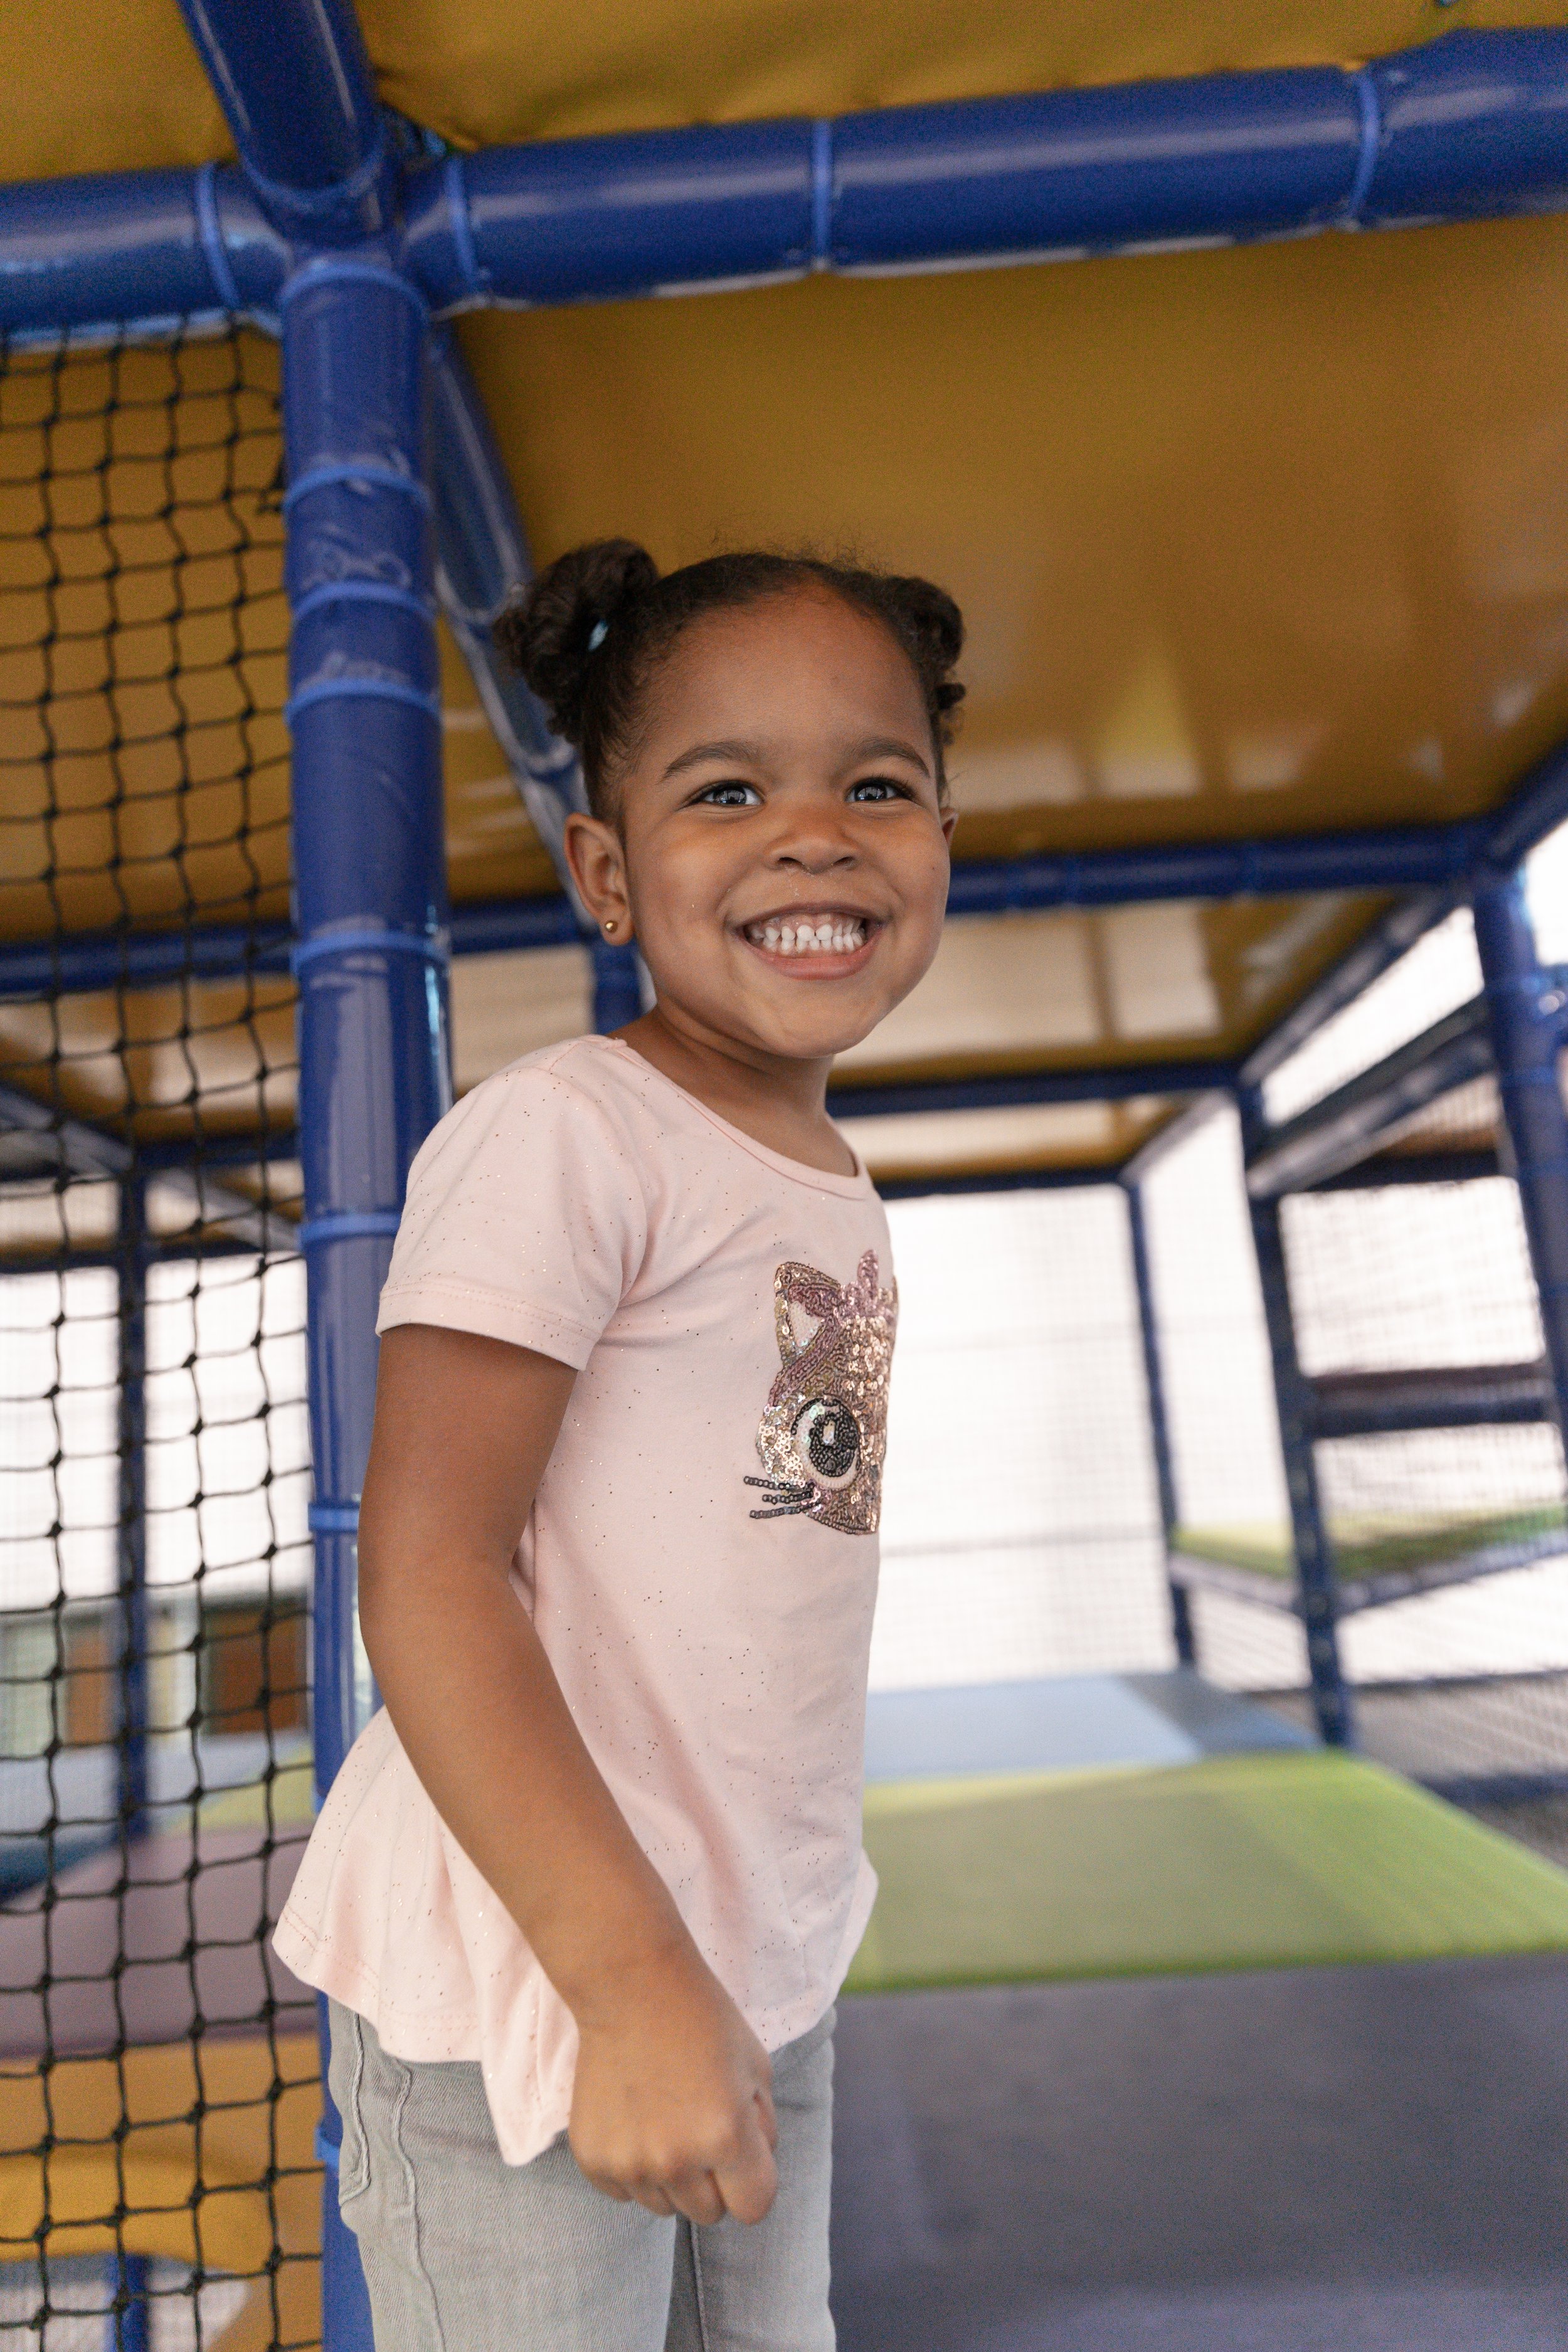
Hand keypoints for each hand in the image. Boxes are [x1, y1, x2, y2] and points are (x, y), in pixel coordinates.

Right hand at [568, 1943, 778, 2225]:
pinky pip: (623, 2192)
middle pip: (708, 2214)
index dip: (751, 2182)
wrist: (632, 1986)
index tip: (740, 2156)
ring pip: (664, 2206)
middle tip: (698, 2128)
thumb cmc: (703, 2021)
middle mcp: (678, 2161)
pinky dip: (631, 2167)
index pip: (754, 2209)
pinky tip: (633, 2119)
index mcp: (727, 2138)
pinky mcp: (593, 2159)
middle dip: (712, 2180)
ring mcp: (630, 2163)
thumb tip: (751, 2172)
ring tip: (663, 2118)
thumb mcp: (757, 2069)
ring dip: (670, 2176)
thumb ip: (762, 2130)